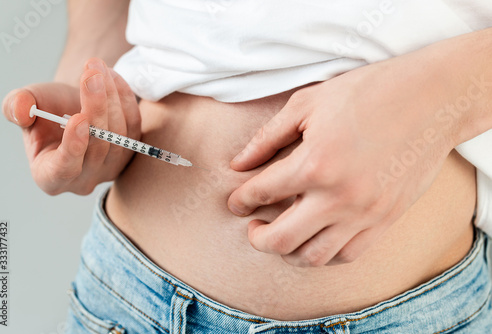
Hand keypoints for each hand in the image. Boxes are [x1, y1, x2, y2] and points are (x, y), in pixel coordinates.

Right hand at [2, 58, 140, 194]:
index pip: (64, 168)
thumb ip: (15, 106)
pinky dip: (124, 99)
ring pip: (119, 135)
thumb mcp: (25, 104)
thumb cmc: (46, 110)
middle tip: (92, 76)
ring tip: (97, 69)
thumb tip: (20, 110)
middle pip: (98, 147)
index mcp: (50, 177)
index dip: (73, 146)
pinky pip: (134, 125)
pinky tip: (111, 76)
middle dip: (96, 108)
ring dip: (111, 98)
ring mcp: (111, 168)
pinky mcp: (130, 151)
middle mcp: (84, 179)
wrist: (72, 105)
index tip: (78, 117)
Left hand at [227, 53, 458, 266]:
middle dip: (256, 238)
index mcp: (314, 163)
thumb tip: (238, 164)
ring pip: (314, 257)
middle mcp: (338, 196)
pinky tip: (315, 238)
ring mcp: (364, 213)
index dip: (240, 199)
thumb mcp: (308, 104)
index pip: (261, 192)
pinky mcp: (385, 220)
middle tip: (252, 227)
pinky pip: (348, 255)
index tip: (235, 202)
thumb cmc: (368, 93)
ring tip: (281, 236)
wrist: (431, 99)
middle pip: (281, 239)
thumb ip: (267, 138)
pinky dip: (324, 254)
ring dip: (288, 252)